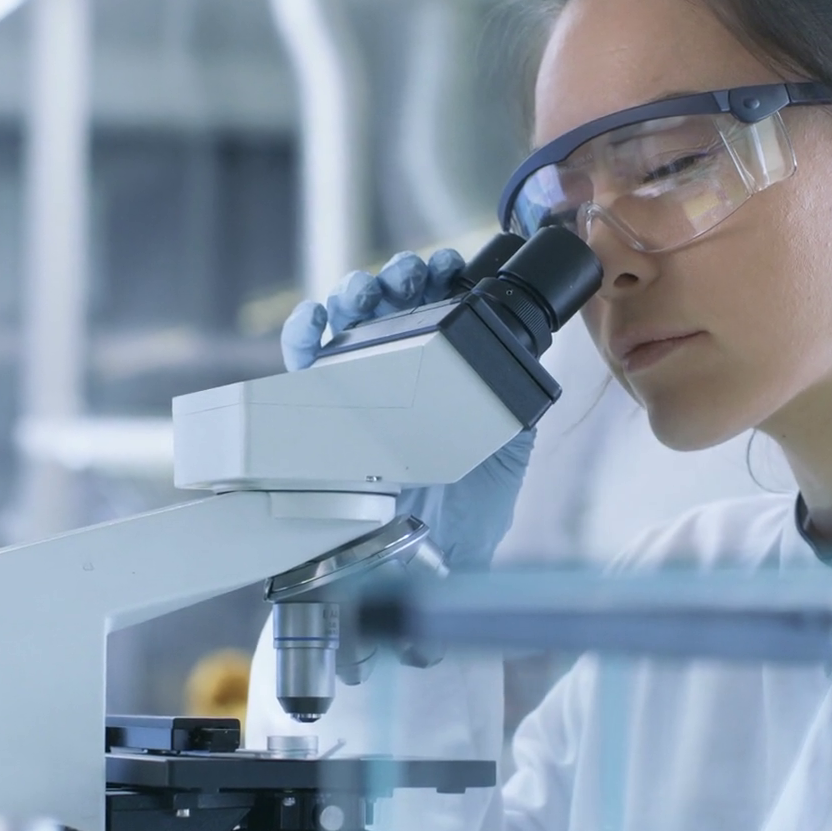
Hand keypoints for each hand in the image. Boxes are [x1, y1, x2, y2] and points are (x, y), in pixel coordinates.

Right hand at [279, 248, 532, 574]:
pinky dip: (303, 330)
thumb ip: (514, 406)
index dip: (443, 278)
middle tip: (414, 278)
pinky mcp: (321, 406)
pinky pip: (304, 357)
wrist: (429, 561)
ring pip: (349, 317)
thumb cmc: (468, 512)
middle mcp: (404, 370)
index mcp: (450, 369)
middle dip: (401, 275)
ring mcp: (361, 384)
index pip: (442, 306)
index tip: (453, 270)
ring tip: (366, 295)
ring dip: (356, 290)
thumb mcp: (506, 448)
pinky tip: (315, 324)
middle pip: (394, 300)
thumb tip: (528, 360)